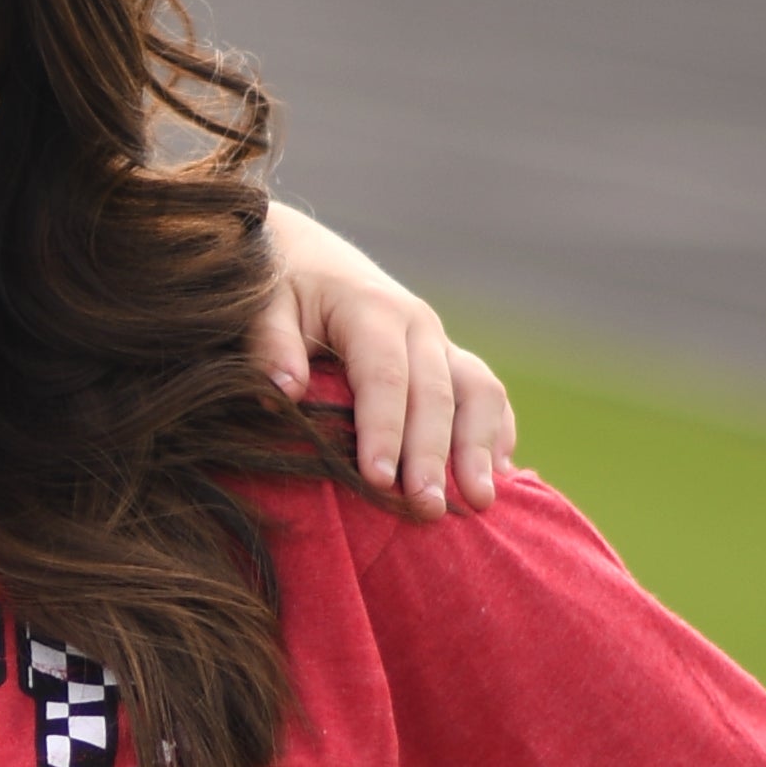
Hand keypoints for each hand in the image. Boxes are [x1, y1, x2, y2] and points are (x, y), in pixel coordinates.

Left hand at [251, 207, 511, 512]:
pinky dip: (498, 432)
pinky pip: (487, 394)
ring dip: (480, 448)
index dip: (383, 430)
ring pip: (477, 392)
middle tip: (426, 510)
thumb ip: (270, 343)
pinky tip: (501, 476)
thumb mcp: (264, 304)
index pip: (384, 377)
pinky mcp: (450, 359)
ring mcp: (439, 343)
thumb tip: (284, 390)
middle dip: (432, 456)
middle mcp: (417, 325)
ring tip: (479, 501)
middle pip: (435, 394)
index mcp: (371, 310)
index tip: (378, 481)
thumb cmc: (281, 288)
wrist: (311, 256)